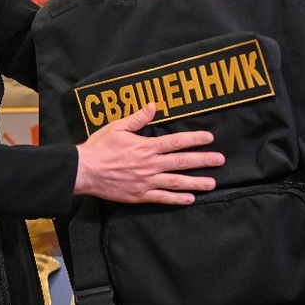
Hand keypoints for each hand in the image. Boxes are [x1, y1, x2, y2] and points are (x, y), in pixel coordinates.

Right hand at [73, 103, 222, 204]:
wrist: (84, 171)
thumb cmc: (99, 147)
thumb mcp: (117, 127)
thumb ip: (137, 118)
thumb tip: (154, 106)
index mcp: (146, 146)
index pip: (176, 142)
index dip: (194, 139)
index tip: (209, 138)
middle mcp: (150, 164)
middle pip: (182, 162)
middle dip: (203, 160)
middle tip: (220, 160)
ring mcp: (147, 181)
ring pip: (176, 182)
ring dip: (196, 182)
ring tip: (213, 183)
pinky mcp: (140, 195)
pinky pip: (163, 198)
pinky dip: (178, 199)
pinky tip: (191, 199)